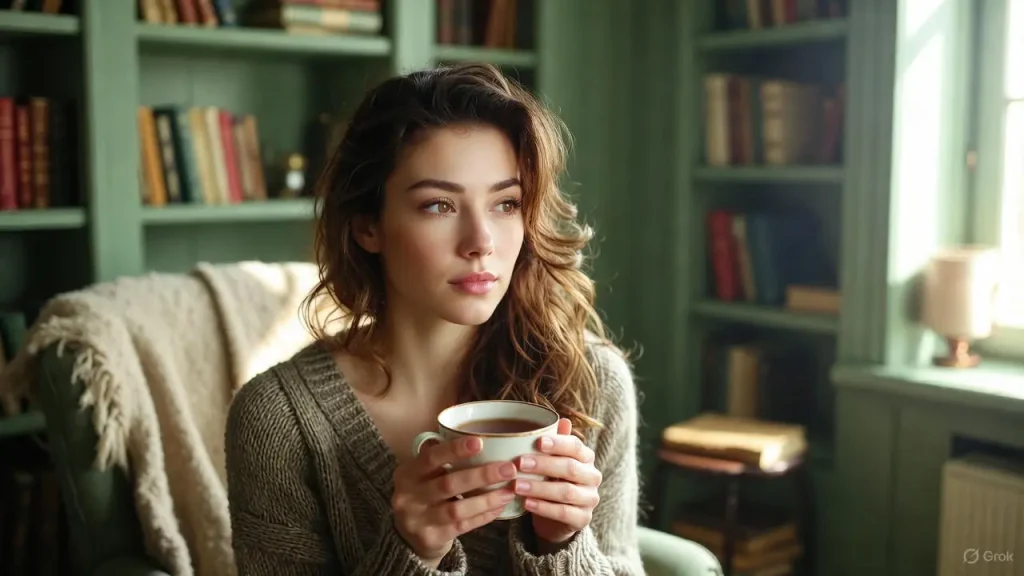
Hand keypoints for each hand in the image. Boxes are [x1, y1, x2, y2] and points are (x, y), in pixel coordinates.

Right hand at [392, 435, 516, 566]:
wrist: (408, 535)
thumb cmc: (424, 494)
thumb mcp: (422, 475)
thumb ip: (441, 459)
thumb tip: (480, 440)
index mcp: (407, 474)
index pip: (430, 458)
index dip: (454, 450)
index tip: (480, 442)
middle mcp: (408, 496)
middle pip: (448, 484)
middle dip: (481, 475)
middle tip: (508, 469)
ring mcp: (417, 520)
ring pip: (457, 509)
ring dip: (487, 499)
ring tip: (508, 491)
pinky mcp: (430, 538)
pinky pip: (462, 526)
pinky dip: (482, 516)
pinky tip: (498, 507)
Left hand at [515, 418, 601, 547]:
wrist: (558, 516)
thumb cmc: (553, 481)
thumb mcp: (551, 461)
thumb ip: (555, 443)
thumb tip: (562, 420)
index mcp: (586, 457)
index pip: (575, 446)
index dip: (558, 443)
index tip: (538, 442)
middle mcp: (592, 476)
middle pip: (570, 468)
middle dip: (543, 465)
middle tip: (519, 463)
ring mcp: (590, 499)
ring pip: (566, 492)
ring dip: (539, 488)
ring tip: (516, 485)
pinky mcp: (583, 518)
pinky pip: (564, 513)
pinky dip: (544, 508)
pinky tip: (526, 503)